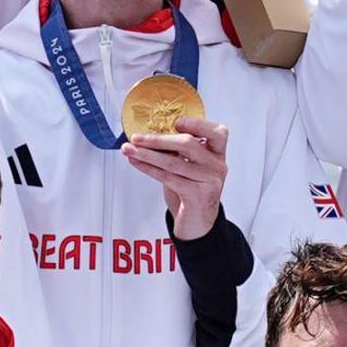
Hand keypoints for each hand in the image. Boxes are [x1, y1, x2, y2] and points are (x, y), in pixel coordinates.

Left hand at [125, 117, 229, 238]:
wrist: (197, 224)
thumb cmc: (191, 193)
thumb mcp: (189, 168)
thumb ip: (179, 152)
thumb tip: (150, 136)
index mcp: (217, 155)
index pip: (217, 132)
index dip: (197, 124)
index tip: (175, 122)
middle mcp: (217, 166)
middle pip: (188, 144)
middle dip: (158, 140)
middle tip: (137, 137)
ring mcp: (210, 181)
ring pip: (174, 162)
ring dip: (147, 154)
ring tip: (129, 150)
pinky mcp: (198, 195)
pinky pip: (168, 178)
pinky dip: (149, 169)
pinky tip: (137, 163)